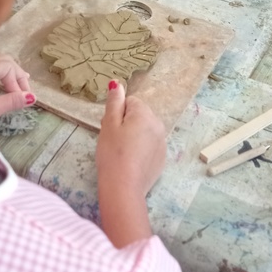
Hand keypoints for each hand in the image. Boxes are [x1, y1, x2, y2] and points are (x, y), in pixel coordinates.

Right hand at [95, 81, 165, 198]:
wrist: (124, 187)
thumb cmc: (112, 154)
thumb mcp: (109, 125)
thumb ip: (114, 103)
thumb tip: (117, 83)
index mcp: (145, 114)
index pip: (130, 102)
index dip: (117, 114)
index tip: (110, 128)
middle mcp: (158, 125)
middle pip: (139, 116)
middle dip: (126, 123)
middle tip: (113, 140)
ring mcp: (162, 143)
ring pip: (145, 131)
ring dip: (134, 136)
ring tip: (121, 152)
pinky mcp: (162, 158)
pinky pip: (150, 145)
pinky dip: (141, 149)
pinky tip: (131, 161)